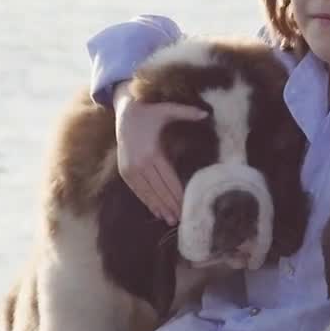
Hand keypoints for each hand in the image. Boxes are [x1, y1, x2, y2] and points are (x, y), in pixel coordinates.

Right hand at [114, 81, 205, 224]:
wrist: (123, 112)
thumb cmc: (149, 112)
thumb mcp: (167, 110)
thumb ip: (187, 112)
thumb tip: (207, 113)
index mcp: (152, 152)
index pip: (168, 179)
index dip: (177, 194)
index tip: (186, 206)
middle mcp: (140, 164)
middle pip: (159, 189)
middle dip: (170, 205)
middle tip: (181, 219)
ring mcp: (130, 169)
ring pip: (147, 193)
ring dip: (158, 207)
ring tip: (170, 220)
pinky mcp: (124, 171)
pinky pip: (137, 190)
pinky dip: (146, 201)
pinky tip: (155, 210)